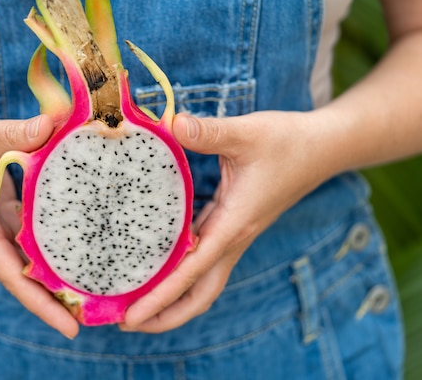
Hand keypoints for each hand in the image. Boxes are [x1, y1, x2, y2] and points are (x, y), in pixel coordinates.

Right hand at [0, 107, 79, 338]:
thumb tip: (55, 125)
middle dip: (55, 299)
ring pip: (28, 256)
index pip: (12, 276)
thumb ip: (15, 133)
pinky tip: (78, 241)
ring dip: (55, 272)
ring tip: (93, 286)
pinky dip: (50, 241)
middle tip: (95, 314)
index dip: (41, 303)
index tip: (70, 328)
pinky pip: (29, 232)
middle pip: (24, 276)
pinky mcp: (1, 210)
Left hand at [122, 111, 332, 332]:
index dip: (160, 296)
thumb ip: (209, 132)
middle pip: (199, 295)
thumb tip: (172, 124)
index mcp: (234, 225)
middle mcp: (232, 238)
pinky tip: (157, 262)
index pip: (192, 271)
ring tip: (136, 303)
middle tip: (127, 323)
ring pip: (201, 281)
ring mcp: (233, 235)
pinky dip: (180, 271)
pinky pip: (202, 259)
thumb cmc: (287, 142)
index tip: (132, 316)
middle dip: (165, 315)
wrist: (321, 148)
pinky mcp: (231, 225)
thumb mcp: (247, 133)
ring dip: (172, 298)